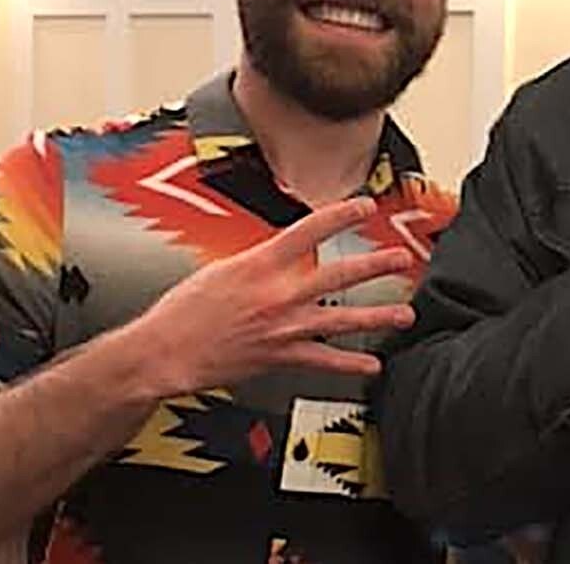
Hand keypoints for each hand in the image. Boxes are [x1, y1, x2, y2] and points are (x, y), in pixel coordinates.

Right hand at [124, 197, 415, 396]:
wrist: (165, 350)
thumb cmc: (184, 311)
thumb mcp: (220, 269)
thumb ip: (257, 261)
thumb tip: (280, 254)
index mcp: (259, 264)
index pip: (309, 230)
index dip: (341, 215)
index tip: (364, 206)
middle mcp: (277, 294)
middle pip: (338, 275)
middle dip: (375, 266)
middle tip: (401, 259)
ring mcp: (282, 327)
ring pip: (341, 319)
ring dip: (377, 316)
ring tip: (404, 313)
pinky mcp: (280, 356)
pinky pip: (323, 361)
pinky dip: (351, 364)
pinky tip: (372, 363)